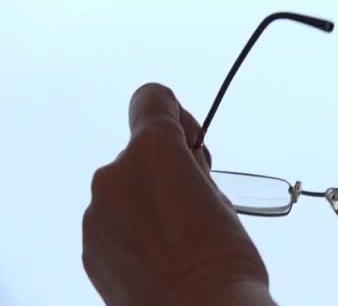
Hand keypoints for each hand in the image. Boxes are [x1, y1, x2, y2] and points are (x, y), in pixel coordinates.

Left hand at [82, 83, 273, 305]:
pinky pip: (113, 221)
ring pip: (125, 189)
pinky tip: (161, 255)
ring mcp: (97, 214)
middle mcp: (115, 176)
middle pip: (139, 151)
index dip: (176, 114)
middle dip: (166, 167)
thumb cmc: (225, 260)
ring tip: (179, 236)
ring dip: (149, 200)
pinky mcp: (91, 248)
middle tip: (195, 201)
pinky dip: (133, 229)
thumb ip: (192, 169)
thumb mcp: (222, 199)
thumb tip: (182, 163)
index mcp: (153, 153)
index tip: (190, 142)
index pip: (151, 98)